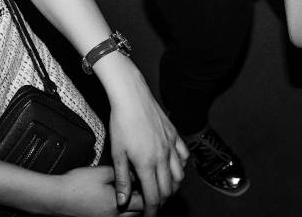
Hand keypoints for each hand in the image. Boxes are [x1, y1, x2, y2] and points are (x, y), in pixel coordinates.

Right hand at [55, 166, 145, 216]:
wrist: (56, 198)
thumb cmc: (76, 185)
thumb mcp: (101, 172)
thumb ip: (121, 173)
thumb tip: (134, 172)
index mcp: (119, 205)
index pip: (145, 201)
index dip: (150, 190)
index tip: (150, 180)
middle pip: (140, 212)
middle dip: (143, 200)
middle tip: (143, 186)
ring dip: (134, 207)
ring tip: (132, 193)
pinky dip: (122, 211)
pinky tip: (117, 200)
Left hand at [104, 65, 187, 214]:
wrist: (132, 96)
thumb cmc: (121, 122)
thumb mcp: (117, 153)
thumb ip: (122, 179)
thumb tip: (122, 201)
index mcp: (147, 164)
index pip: (154, 197)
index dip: (152, 211)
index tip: (149, 216)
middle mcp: (163, 157)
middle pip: (169, 189)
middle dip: (162, 201)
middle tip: (154, 203)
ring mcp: (171, 145)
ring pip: (180, 175)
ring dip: (174, 186)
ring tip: (164, 188)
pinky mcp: (175, 134)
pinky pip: (184, 155)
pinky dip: (181, 166)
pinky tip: (173, 166)